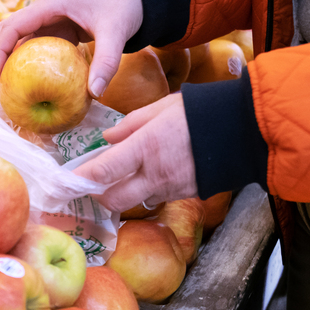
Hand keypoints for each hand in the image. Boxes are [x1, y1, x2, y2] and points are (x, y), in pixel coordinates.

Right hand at [0, 0, 143, 97]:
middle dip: (1, 57)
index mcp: (50, 4)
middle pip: (10, 31)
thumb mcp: (116, 33)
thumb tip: (94, 94)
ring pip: (22, 39)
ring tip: (13, 88)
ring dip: (16, 60)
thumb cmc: (124, 4)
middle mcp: (44, 9)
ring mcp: (50, 17)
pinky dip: (34, 62)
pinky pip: (39, 45)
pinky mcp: (59, 26)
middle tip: (1, 86)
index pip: (12, 26)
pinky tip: (36, 81)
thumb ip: (106, 63)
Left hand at [74, 94, 197, 212]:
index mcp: (145, 147)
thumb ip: (130, 125)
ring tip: (124, 175)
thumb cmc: (199, 112)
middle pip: (114, 199)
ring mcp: (171, 187)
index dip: (81, 179)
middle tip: (94, 182)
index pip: (103, 171)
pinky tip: (152, 174)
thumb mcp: (160, 108)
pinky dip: (148, 189)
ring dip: (125, 193)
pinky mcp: (185, 194)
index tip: (67, 181)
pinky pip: (158, 197)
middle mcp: (155, 173)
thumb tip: (107, 138)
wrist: (242, 130)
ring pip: (136, 200)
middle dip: (99, 194)